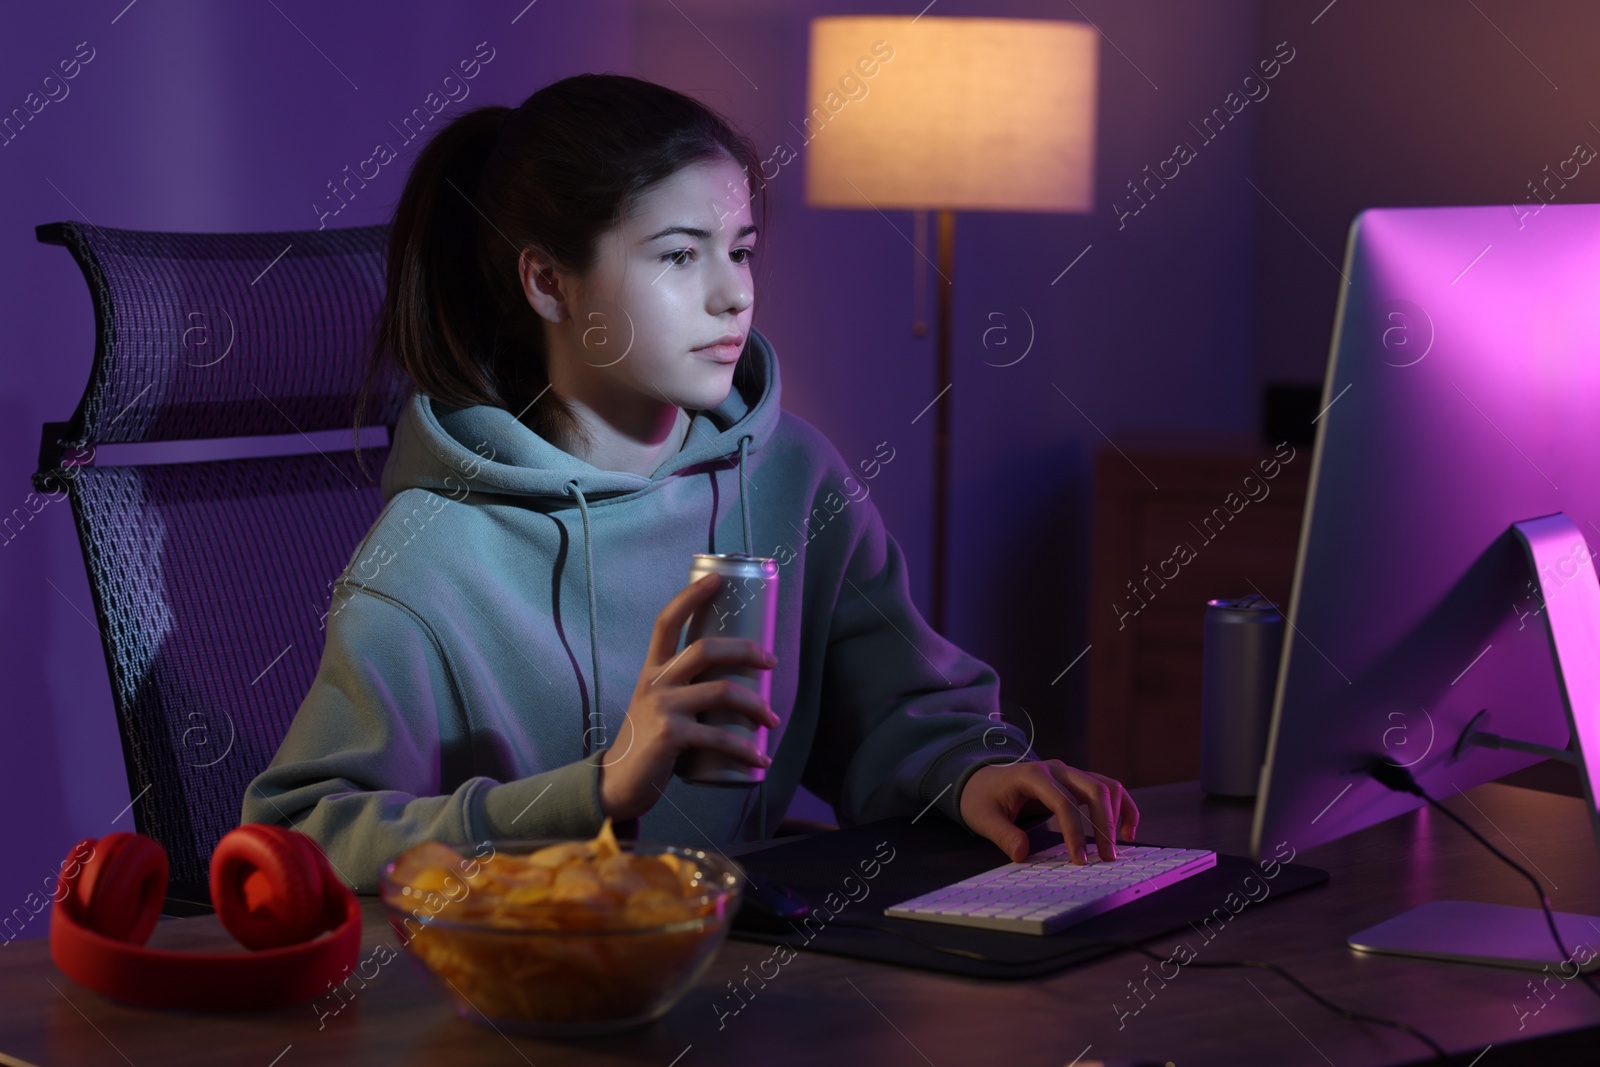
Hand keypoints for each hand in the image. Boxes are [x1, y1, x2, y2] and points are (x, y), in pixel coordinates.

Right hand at [598, 573, 778, 820]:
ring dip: (756, 705)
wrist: (618, 783)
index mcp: (653, 670)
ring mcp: (663, 708)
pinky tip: (761, 758)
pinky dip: (746, 750)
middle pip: (705, 649)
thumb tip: (734, 683)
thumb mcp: (657, 704)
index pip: (667, 621)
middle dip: (746, 650)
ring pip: (721, 691)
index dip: (691, 596)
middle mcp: (655, 682)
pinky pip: (720, 738)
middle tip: (771, 662)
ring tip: (773, 720)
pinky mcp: (671, 736)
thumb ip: (684, 690)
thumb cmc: (647, 742)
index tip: (717, 578)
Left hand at [958, 760, 1139, 864]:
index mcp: (1033, 775)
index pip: (1062, 801)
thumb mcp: (982, 817)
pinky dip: (1122, 807)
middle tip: (1106, 857)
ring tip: (1117, 848)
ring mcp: (1069, 773)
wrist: (981, 779)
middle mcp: (1056, 769)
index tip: (1080, 860)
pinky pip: (1107, 789)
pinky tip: (1125, 831)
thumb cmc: (982, 798)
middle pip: (1093, 789)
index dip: (1074, 831)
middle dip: (1105, 824)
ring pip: (1106, 786)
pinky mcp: (1076, 781)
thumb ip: (1002, 834)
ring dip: (1118, 815)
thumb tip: (1021, 854)